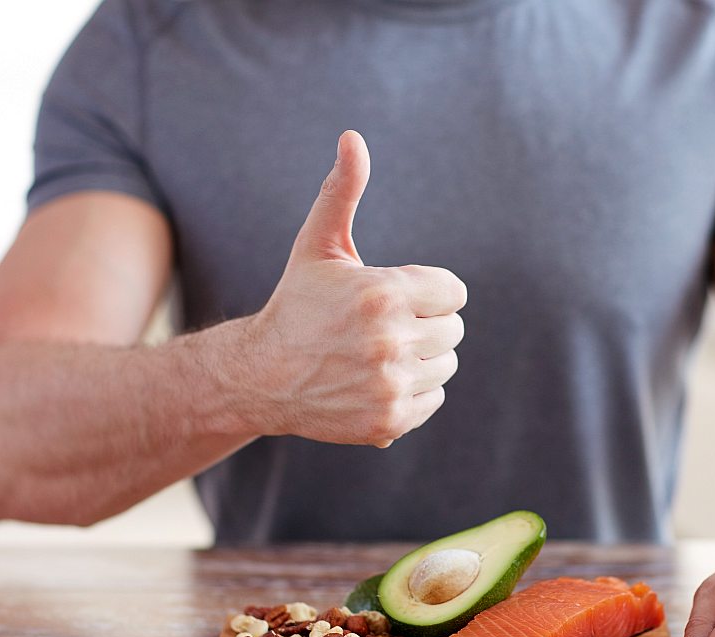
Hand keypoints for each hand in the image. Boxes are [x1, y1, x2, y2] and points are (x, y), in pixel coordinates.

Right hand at [239, 130, 466, 446]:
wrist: (261, 377)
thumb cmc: (297, 304)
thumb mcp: (318, 245)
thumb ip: (342, 191)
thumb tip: (352, 137)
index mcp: (382, 294)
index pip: (453, 292)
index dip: (426, 292)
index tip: (395, 298)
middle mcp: (389, 341)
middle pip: (453, 329)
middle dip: (424, 324)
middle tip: (382, 328)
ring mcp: (390, 385)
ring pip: (446, 365)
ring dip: (421, 359)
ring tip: (378, 354)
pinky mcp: (390, 420)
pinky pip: (434, 398)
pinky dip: (414, 391)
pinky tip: (376, 381)